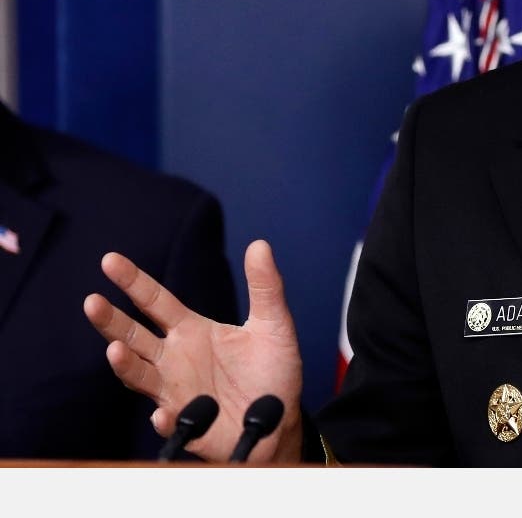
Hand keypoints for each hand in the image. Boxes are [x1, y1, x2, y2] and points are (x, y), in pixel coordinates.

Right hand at [83, 239, 304, 462]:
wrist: (280, 419)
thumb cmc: (272, 370)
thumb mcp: (273, 324)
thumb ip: (265, 287)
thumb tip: (260, 244)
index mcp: (191, 330)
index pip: (155, 301)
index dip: (133, 281)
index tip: (109, 260)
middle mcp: (174, 359)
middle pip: (133, 336)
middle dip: (112, 321)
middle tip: (92, 302)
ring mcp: (176, 391)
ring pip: (139, 376)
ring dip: (126, 366)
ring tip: (115, 351)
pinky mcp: (188, 424)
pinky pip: (170, 422)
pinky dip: (164, 418)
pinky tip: (163, 413)